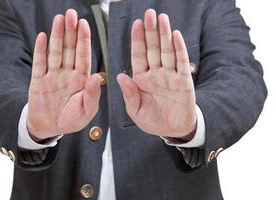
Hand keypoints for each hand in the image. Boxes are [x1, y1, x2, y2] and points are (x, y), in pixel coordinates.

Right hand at [27, 9, 101, 140]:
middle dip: (71, 32)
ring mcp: (52, 75)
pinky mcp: (38, 81)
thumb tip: (98, 76)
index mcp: (81, 79)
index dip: (84, 40)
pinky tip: (42, 36)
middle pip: (69, 49)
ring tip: (59, 20)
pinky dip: (40, 51)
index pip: (83, 56)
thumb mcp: (87, 111)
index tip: (84, 24)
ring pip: (55, 52)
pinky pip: (39, 63)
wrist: (50, 128)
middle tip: (71, 14)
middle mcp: (67, 73)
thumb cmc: (72, 119)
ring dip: (56, 36)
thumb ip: (93, 95)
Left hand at [117, 9, 195, 138]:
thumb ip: (129, 94)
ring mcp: (170, 75)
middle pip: (153, 48)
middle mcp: (155, 73)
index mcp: (141, 79)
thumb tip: (120, 76)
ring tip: (162, 18)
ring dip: (164, 35)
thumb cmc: (152, 121)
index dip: (137, 40)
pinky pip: (181, 62)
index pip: (138, 55)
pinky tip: (175, 35)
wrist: (173, 130)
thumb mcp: (136, 111)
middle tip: (149, 13)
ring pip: (167, 51)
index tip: (136, 24)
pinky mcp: (184, 81)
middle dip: (151, 31)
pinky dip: (179, 49)